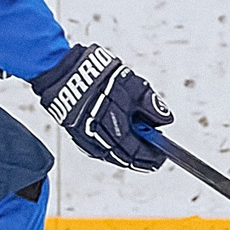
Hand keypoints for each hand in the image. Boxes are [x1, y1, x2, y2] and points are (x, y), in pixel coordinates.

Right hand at [34, 44, 173, 170]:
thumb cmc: (99, 76)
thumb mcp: (134, 85)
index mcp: (116, 129)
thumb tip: (165, 119)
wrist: (64, 71)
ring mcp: (86, 138)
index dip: (153, 156)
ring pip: (111, 154)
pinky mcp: (76, 135)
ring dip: (126, 153)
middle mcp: (99, 138)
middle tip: (153, 156)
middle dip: (141, 158)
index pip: (139, 153)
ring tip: (138, 146)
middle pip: (125, 158)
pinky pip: (98, 148)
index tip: (163, 155)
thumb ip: (151, 105)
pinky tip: (119, 140)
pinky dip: (111, 147)